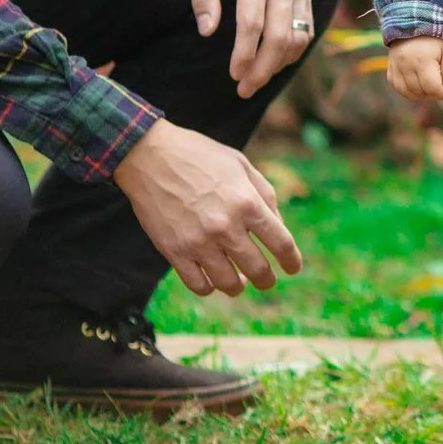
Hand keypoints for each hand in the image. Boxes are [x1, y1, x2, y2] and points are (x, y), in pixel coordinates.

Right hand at [113, 119, 303, 295]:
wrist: (149, 156)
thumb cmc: (200, 157)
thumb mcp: (241, 165)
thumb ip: (264, 196)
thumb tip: (278, 227)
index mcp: (247, 203)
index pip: (281, 243)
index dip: (292, 261)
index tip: (293, 268)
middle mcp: (226, 226)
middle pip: (258, 270)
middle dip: (267, 280)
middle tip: (267, 281)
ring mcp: (198, 242)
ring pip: (228, 284)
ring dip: (238, 287)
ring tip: (239, 282)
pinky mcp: (174, 251)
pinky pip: (198, 285)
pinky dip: (209, 287)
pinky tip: (212, 279)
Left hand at [192, 0, 313, 99]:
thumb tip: (207, 32)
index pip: (252, 25)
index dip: (244, 55)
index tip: (233, 75)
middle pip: (280, 37)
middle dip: (263, 69)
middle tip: (244, 88)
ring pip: (298, 35)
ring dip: (280, 63)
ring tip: (258, 78)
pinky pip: (307, 26)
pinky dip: (294, 49)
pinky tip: (277, 60)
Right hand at [385, 38, 442, 101]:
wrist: (417, 20)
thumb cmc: (438, 37)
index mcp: (423, 59)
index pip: (432, 88)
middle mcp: (406, 64)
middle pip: (420, 92)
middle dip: (433, 94)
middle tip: (440, 85)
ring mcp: (396, 66)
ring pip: (407, 93)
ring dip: (420, 95)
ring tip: (430, 86)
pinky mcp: (390, 67)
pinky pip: (397, 87)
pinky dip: (408, 91)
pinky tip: (417, 85)